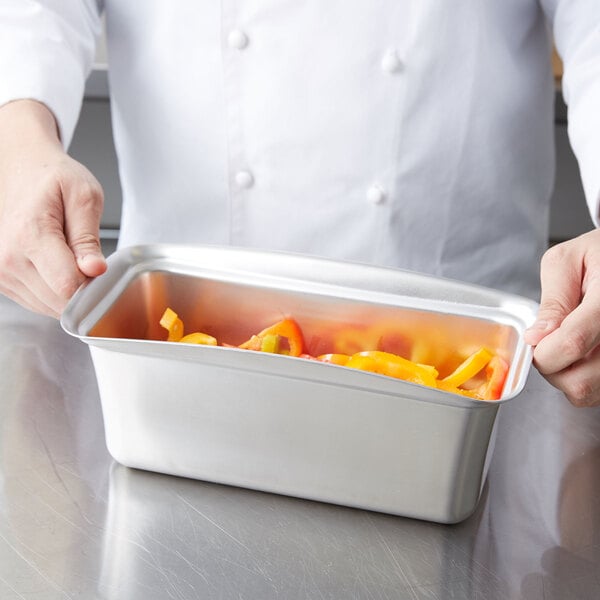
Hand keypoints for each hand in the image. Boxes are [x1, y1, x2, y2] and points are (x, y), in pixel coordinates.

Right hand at [0, 100, 106, 317]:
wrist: (22, 168)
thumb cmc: (54, 178)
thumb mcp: (84, 196)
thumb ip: (88, 237)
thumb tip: (95, 270)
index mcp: (30, 235)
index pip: (68, 286)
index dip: (94, 286)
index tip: (102, 270)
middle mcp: (9, 257)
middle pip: (59, 301)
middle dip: (83, 288)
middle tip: (88, 259)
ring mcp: (2, 270)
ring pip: (49, 306)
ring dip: (69, 291)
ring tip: (71, 257)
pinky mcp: (3, 279)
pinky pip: (38, 302)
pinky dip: (55, 291)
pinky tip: (59, 266)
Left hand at [525, 228, 599, 406]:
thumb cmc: (598, 254)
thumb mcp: (566, 261)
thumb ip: (553, 301)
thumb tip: (537, 338)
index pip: (570, 344)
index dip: (542, 351)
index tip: (534, 340)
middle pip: (580, 382)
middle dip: (553, 368)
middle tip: (550, 344)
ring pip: (590, 393)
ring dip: (569, 376)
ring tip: (569, 345)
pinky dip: (585, 378)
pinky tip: (584, 353)